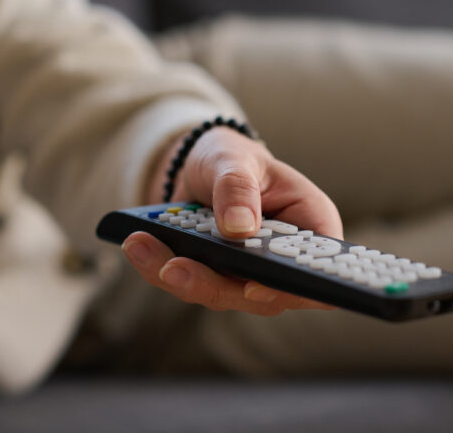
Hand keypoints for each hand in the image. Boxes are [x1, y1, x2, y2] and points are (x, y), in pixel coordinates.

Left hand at [122, 127, 341, 315]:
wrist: (203, 166)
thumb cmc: (235, 159)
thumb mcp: (236, 159)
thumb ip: (238, 188)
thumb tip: (239, 228)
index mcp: (311, 226)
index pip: (316, 272)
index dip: (293, 287)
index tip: (254, 287)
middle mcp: (283, 260)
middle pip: (261, 293)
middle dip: (213, 284)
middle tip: (174, 269)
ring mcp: (249, 275)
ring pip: (220, 294)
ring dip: (178, 276)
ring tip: (140, 246)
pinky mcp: (215, 279)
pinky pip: (189, 284)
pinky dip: (159, 267)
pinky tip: (137, 246)